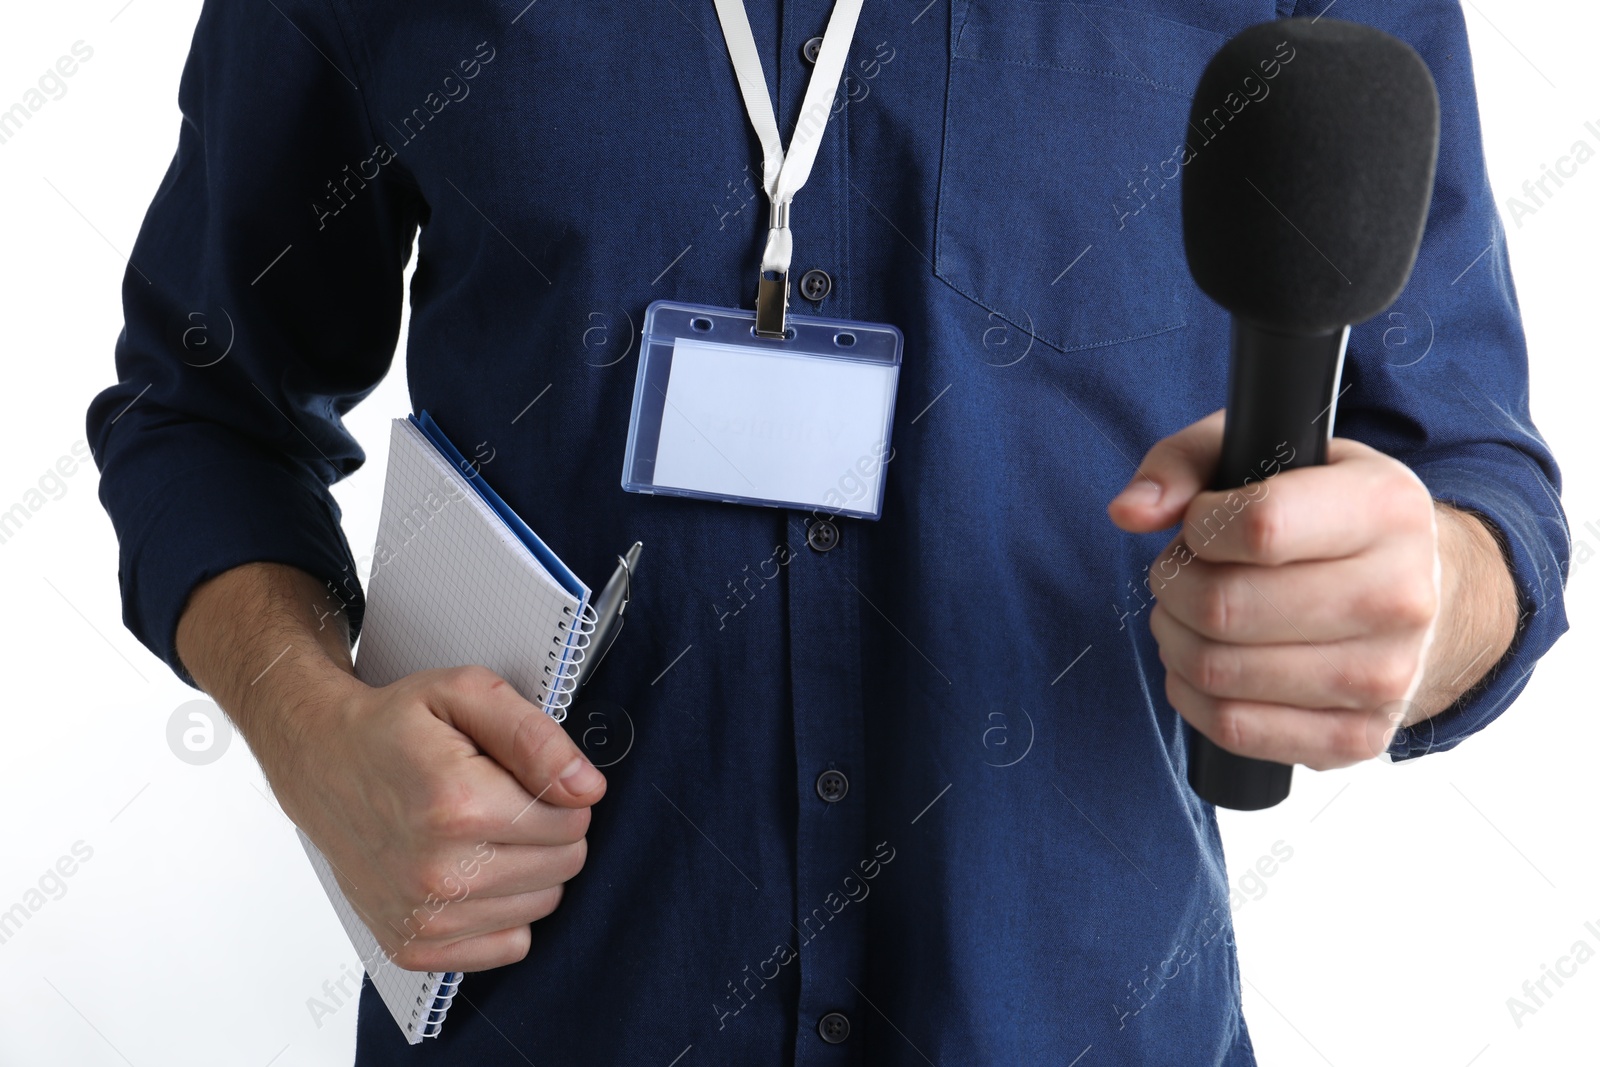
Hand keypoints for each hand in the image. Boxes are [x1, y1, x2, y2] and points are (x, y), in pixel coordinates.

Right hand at [269, 665, 603, 971]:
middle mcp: (439, 872)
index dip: (561, 792)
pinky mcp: (414, 946)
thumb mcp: (465, 694)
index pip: (573, 820)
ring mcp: (424, 918)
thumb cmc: (394, 727)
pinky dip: (504, 911)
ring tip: (482, 833)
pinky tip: (472, 872)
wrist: (321, 764)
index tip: (523, 776)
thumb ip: (535, 736)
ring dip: (528, 869)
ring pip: (543, 905)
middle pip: (564, 864)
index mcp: (457, 805)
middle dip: (549, 829)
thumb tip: (587, 788)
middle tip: (502, 800)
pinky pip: (510, 944)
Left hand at [1108, 410, 1515, 770]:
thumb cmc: (1319, 512)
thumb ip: (1183, 464)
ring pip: (1219, 671)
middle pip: (1225, 607)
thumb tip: (1129, 512)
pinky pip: (1234, 728)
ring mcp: (1386, 677)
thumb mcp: (1262, 452)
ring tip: (1187, 615)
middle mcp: (1402, 596)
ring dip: (1174, 641)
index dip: (1200, 527)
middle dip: (1173, 587)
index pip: (1261, 527)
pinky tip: (1202, 663)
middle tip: (1179, 574)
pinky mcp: (1360, 737)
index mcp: (1387, 508)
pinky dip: (1192, 696)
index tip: (1200, 523)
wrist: (1412, 589)